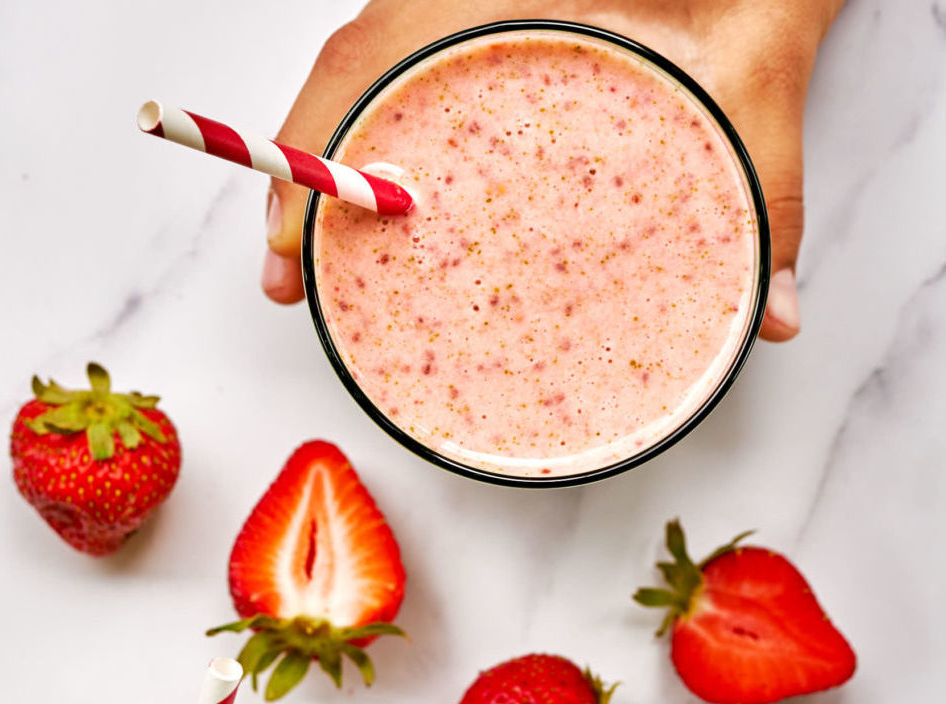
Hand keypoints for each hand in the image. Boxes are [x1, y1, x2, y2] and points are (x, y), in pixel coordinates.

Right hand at [262, 0, 845, 339]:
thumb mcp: (759, 68)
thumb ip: (766, 191)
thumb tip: (773, 316)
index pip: (369, 60)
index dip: (314, 150)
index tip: (290, 236)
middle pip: (342, 76)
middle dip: (296, 175)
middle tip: (286, 275)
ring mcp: (460, 3)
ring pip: (356, 72)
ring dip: (322, 157)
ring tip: (305, 248)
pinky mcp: (471, 14)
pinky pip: (390, 69)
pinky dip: (362, 132)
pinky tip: (367, 194)